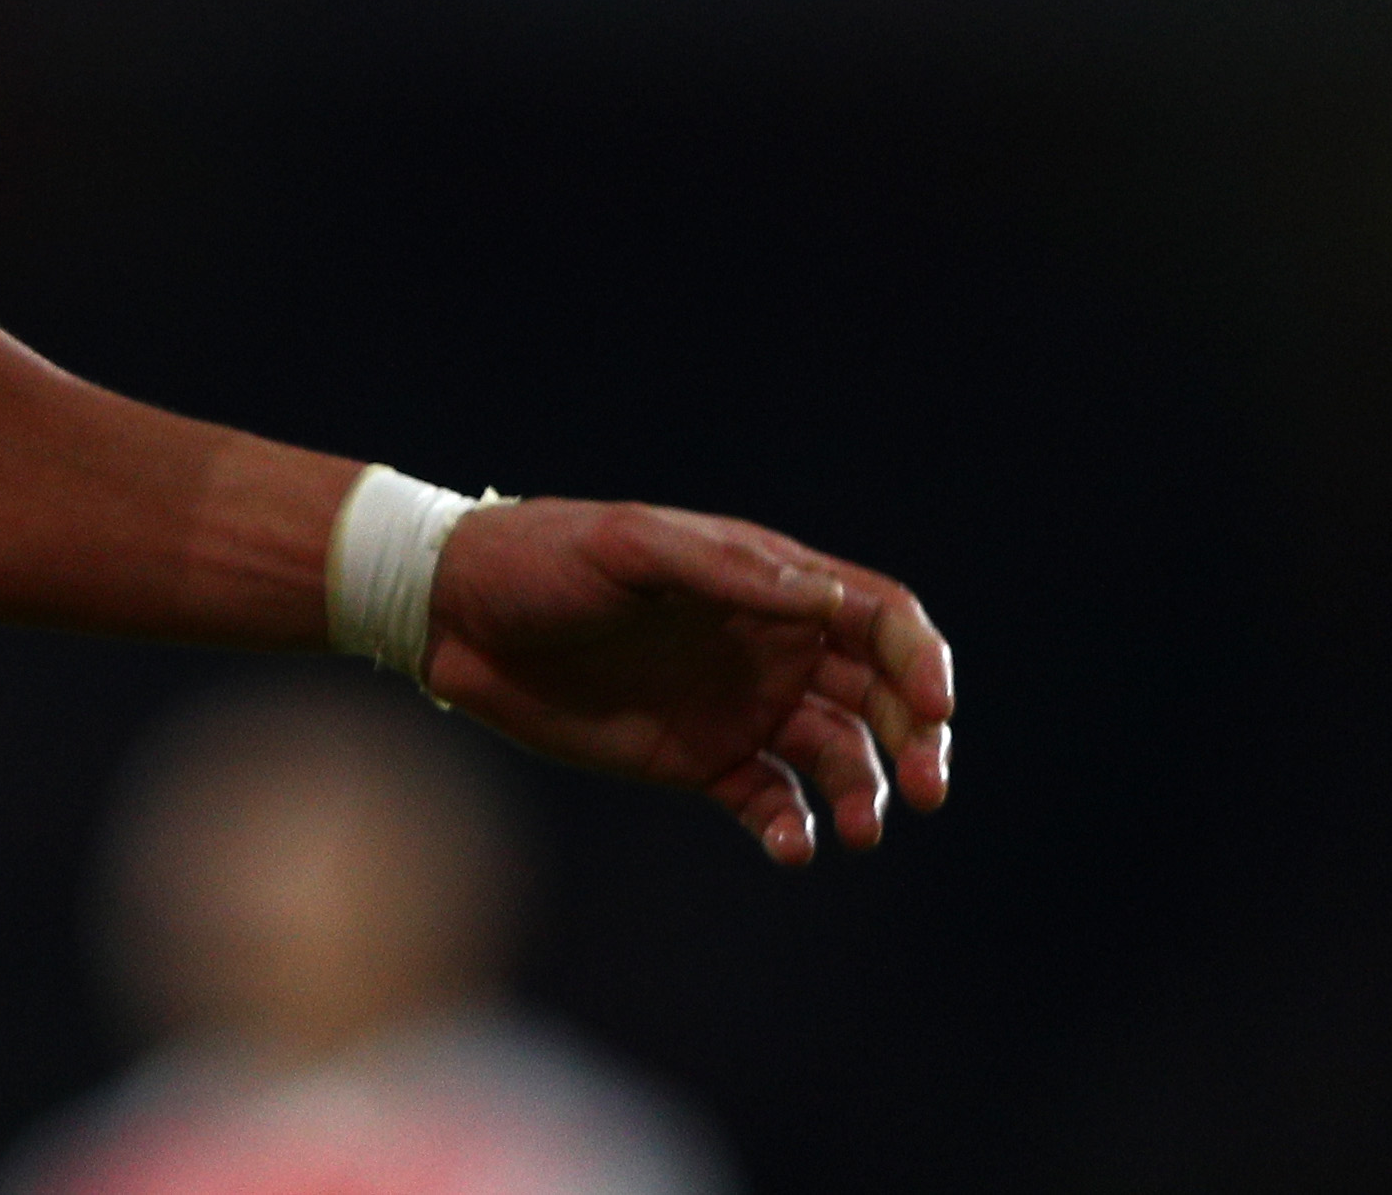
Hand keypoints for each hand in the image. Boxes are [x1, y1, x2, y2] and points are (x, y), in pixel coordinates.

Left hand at [421, 498, 955, 865]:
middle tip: (925, 788)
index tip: (937, 708)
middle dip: (919, 739)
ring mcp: (738, 707)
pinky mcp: (698, 762)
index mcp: (765, 581)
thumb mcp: (631, 548)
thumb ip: (728, 573)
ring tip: (857, 828)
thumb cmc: (541, 559)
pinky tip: (791, 845)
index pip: (877, 618)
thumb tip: (830, 599)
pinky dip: (793, 828)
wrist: (454, 616)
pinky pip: (771, 801)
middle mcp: (768, 645)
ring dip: (864, 792)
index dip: (921, 661)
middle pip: (880, 695)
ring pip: (837, 756)